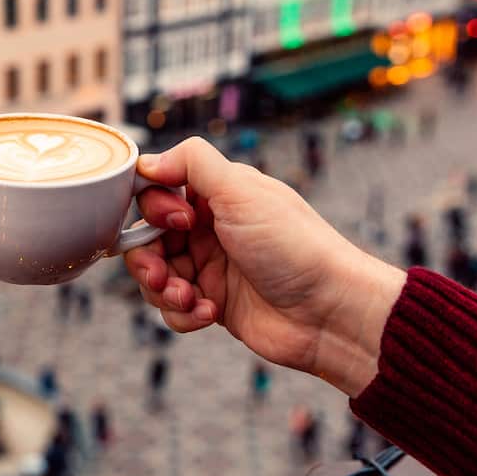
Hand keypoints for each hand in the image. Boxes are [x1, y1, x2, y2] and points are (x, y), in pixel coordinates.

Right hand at [124, 137, 405, 396]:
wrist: (331, 312)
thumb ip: (191, 162)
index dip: (153, 208)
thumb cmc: (294, 246)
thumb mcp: (241, 191)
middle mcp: (208, 228)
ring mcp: (210, 268)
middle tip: (161, 275)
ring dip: (163, 290)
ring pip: (155, 275)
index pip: (157, 191)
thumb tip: (146, 161)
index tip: (177, 222)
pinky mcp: (213, 304)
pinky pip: (174, 308)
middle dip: (147, 258)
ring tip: (189, 298)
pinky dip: (182, 313)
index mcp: (215, 194)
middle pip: (147, 237)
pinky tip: (209, 313)